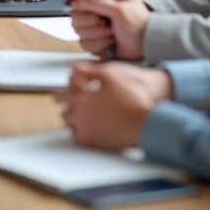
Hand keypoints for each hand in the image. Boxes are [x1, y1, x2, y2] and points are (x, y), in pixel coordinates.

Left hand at [53, 61, 172, 149]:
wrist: (147, 123)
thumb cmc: (133, 99)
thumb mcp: (111, 75)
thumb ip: (88, 70)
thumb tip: (72, 68)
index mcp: (82, 96)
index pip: (62, 92)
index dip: (65, 88)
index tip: (68, 89)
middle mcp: (79, 112)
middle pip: (62, 107)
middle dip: (66, 102)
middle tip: (71, 100)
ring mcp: (84, 128)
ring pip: (67, 122)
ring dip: (71, 115)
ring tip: (81, 111)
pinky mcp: (90, 141)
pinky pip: (76, 134)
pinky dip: (79, 129)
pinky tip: (87, 124)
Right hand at [70, 0, 149, 60]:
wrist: (145, 44)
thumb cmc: (138, 22)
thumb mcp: (123, 6)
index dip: (80, 1)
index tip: (89, 6)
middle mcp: (93, 10)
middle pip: (75, 14)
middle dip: (91, 21)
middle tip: (105, 22)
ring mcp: (91, 26)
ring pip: (78, 30)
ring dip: (97, 34)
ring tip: (112, 33)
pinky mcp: (92, 41)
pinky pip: (85, 43)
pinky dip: (99, 45)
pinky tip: (110, 43)